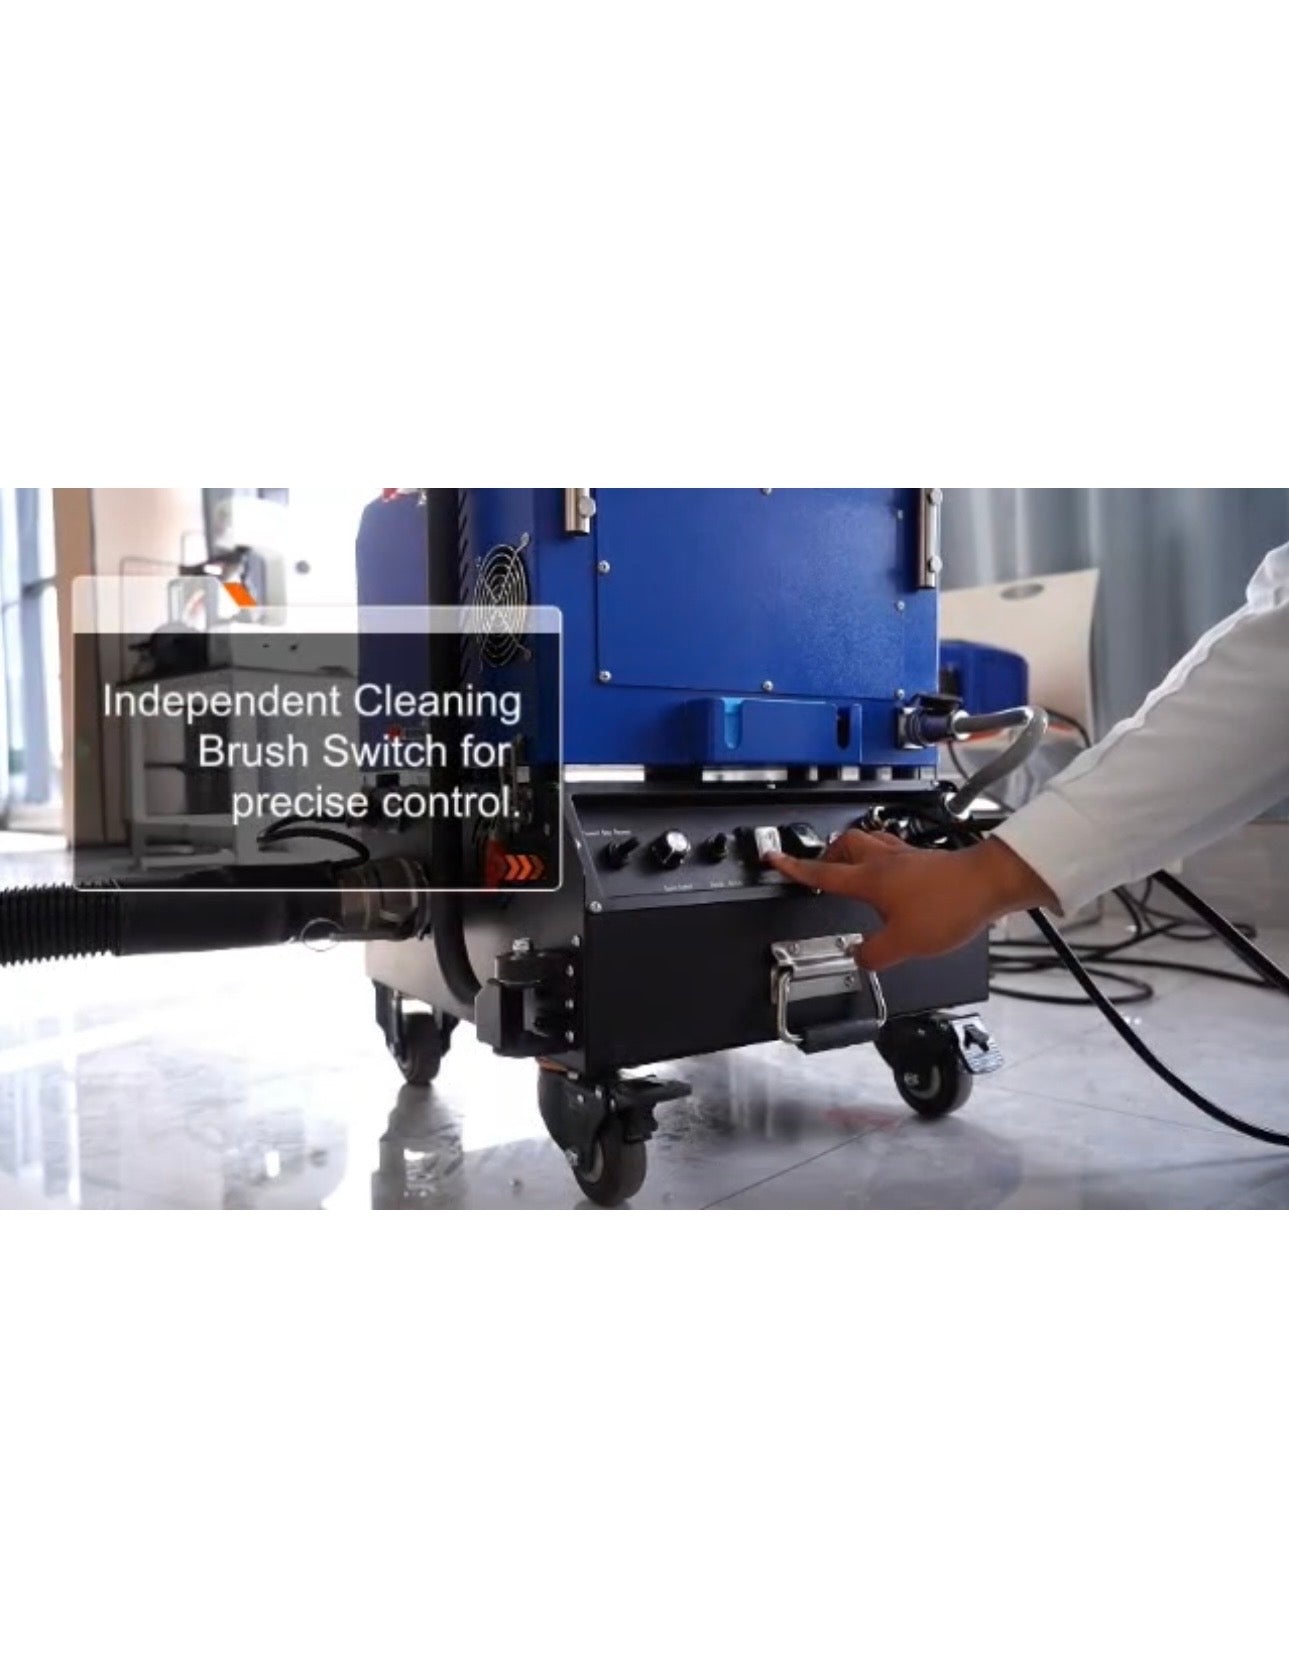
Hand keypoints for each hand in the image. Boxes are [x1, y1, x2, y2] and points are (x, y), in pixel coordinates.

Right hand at [765, 829, 1055, 972]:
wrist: (990, 883)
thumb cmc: (949, 906)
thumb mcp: (905, 943)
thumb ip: (875, 953)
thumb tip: (860, 956)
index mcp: (870, 880)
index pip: (823, 872)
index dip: (796, 868)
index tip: (775, 858)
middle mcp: (885, 862)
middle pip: (846, 844)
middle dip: (828, 854)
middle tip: (822, 867)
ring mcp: (907, 858)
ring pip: (870, 843)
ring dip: (855, 852)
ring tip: (851, 867)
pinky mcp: (926, 861)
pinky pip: (894, 852)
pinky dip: (883, 860)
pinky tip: (893, 875)